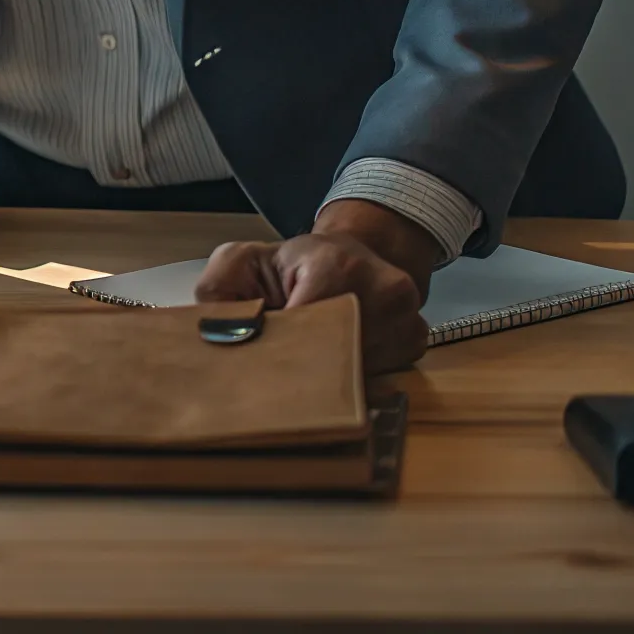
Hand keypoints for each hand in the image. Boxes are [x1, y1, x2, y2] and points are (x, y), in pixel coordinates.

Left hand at [194, 200, 437, 373]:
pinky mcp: (415, 339)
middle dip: (301, 369)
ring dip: (327, 378)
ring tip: (302, 368)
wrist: (346, 253)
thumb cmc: (286, 266)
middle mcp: (384, 287)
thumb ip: (219, 292)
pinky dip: (352, 379)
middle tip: (274, 379)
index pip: (308, 325)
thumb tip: (220, 333)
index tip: (256, 367)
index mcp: (336, 263)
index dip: (278, 351)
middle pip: (337, 352)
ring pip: (360, 370)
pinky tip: (331, 367)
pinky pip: (382, 375)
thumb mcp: (241, 264)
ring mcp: (407, 315)